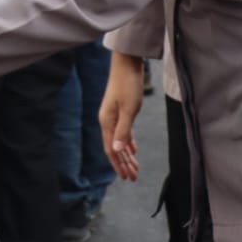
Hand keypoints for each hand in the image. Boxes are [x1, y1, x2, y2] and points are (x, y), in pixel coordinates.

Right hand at [99, 52, 145, 180]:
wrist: (127, 64)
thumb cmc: (128, 85)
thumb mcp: (128, 110)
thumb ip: (123, 131)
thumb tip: (116, 151)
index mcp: (107, 122)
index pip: (111, 149)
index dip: (118, 165)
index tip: (126, 178)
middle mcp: (108, 121)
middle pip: (115, 148)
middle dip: (124, 164)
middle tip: (133, 178)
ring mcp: (114, 116)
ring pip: (120, 141)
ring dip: (127, 155)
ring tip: (135, 168)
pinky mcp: (121, 110)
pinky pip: (124, 132)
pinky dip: (128, 142)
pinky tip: (133, 150)